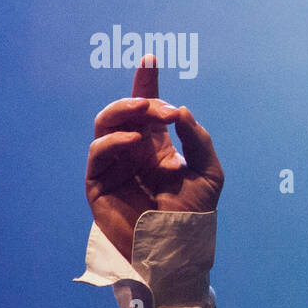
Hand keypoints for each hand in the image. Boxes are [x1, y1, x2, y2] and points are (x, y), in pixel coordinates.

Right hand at [85, 55, 223, 261]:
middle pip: (125, 111)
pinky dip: (114, 140)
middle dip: (141, 99)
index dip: (147, 82)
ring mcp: (114, 165)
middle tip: (160, 107)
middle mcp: (133, 151)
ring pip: (106, 124)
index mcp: (157, 146)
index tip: (151, 58)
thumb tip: (179, 110)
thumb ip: (198, 140)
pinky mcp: (99, 183)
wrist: (178, 249)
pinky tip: (135, 140)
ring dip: (124, 112)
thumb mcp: (209, 173)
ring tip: (145, 112)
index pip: (148, 108)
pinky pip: (98, 152)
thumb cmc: (195, 214)